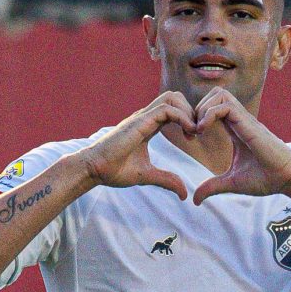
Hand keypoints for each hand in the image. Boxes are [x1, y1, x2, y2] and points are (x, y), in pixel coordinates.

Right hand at [80, 95, 199, 195]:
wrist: (94, 169)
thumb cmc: (114, 170)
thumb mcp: (147, 175)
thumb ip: (166, 180)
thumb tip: (184, 194)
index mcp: (147, 125)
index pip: (172, 109)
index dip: (187, 119)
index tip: (193, 138)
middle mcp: (145, 117)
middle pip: (174, 97)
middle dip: (191, 110)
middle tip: (196, 132)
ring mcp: (142, 117)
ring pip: (172, 97)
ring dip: (188, 111)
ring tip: (194, 132)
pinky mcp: (139, 121)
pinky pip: (166, 109)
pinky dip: (182, 117)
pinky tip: (188, 133)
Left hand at [189, 90, 290, 204]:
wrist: (287, 179)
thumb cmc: (266, 178)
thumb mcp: (232, 183)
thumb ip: (212, 187)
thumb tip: (195, 200)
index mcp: (236, 129)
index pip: (213, 107)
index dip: (197, 117)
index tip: (191, 138)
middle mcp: (240, 120)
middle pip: (214, 94)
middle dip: (197, 108)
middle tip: (191, 131)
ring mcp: (245, 119)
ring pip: (219, 93)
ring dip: (202, 108)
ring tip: (198, 130)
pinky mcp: (249, 123)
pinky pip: (224, 105)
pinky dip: (209, 114)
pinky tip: (203, 131)